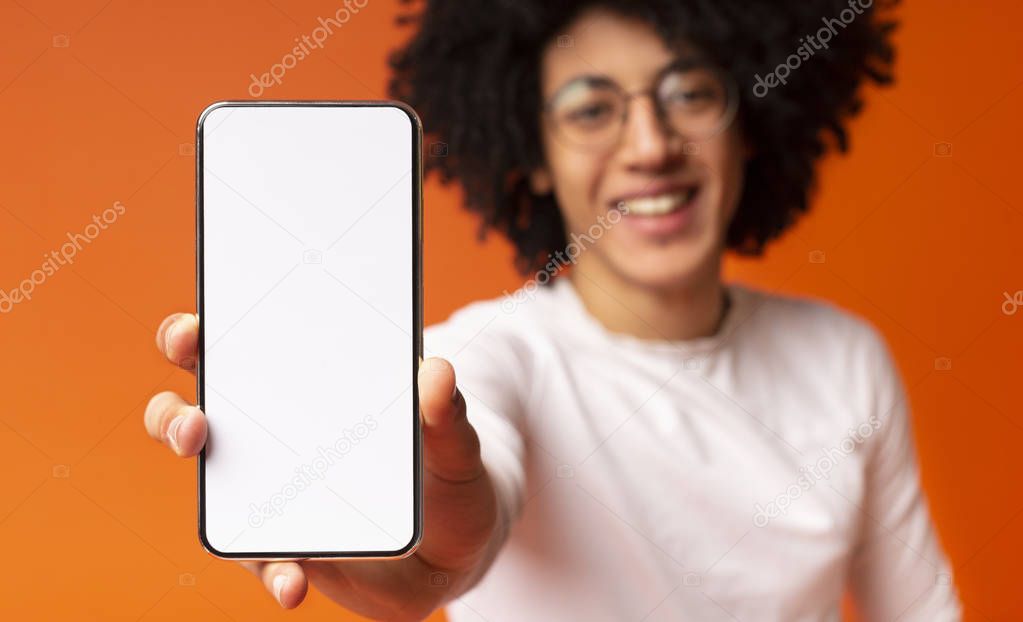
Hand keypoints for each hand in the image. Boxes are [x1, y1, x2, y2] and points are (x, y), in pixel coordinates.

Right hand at [144, 313, 500, 619]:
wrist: (457, 546)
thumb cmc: (446, 474)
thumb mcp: (457, 443)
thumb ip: (448, 414)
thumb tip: (438, 374)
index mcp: (306, 390)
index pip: (236, 350)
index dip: (198, 335)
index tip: (193, 332)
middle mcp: (273, 437)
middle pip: (198, 415)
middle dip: (174, 414)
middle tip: (196, 423)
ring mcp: (272, 495)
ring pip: (212, 487)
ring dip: (206, 495)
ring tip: (223, 493)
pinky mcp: (288, 551)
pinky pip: (263, 562)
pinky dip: (275, 572)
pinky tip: (293, 582)